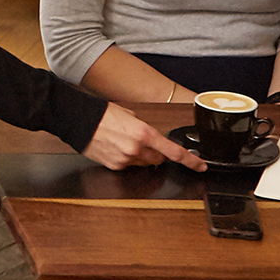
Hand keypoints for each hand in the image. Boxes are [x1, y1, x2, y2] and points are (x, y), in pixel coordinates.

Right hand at [82, 103, 203, 170]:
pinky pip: (128, 166)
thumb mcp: (131, 116)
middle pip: (159, 160)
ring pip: (143, 164)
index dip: (190, 161)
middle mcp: (137, 149)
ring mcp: (125, 159)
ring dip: (140, 156)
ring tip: (124, 142)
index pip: (174, 152)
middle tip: (145, 143)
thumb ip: (145, 130)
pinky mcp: (115, 166)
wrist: (79, 120)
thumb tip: (152, 140)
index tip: (200, 165)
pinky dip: (126, 159)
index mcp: (144, 133)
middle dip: (157, 154)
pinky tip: (115, 147)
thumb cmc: (103, 114)